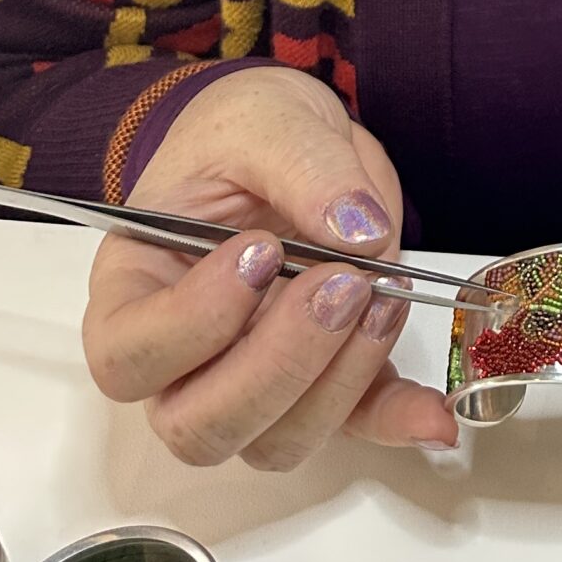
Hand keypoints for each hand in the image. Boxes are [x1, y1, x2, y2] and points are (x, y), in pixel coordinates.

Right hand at [81, 63, 455, 469]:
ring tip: (385, 296)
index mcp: (136, 289)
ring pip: (273, 442)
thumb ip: (305, 168)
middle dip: (278, 366)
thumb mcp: (266, 120)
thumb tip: (360, 233)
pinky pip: (353, 425)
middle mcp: (179, 359)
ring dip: (337, 384)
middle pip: (199, 425)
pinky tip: (433, 411)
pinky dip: (395, 421)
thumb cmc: (245, 130)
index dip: (192, 325)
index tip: (260, 252)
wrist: (291, 136)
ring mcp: (250, 380)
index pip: (128, 356)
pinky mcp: (323, 380)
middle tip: (341, 283)